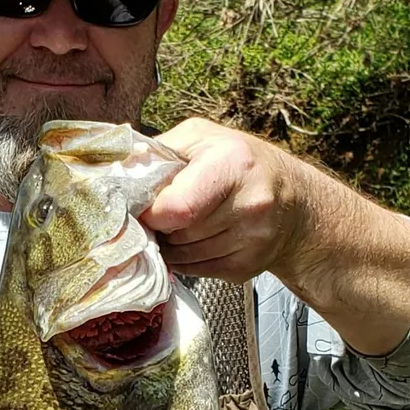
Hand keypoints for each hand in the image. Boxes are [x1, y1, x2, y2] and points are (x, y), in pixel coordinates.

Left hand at [147, 115, 409, 354]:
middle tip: (162, 213)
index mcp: (234, 163)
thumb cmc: (240, 164)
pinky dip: (184, 258)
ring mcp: (251, 241)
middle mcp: (249, 204)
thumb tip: (115, 176)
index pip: (175, 207)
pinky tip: (196, 240)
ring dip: (170, 243)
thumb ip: (160, 152)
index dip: (150, 211)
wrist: (294, 204)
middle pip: (176, 233)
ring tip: (181, 224)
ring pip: (181, 256)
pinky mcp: (245, 269)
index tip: (142, 206)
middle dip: (160, 226)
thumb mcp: (203, 139)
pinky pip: (194, 270)